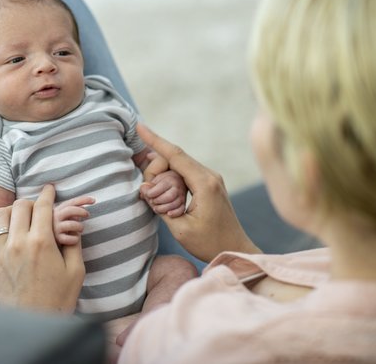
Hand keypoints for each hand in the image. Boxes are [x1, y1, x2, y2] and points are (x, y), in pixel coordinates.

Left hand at [0, 185, 84, 312]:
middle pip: (21, 206)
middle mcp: (19, 243)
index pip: (43, 207)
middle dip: (32, 202)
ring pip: (1, 215)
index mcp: (42, 243)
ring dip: (12, 208)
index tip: (50, 188)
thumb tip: (71, 224)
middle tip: (38, 207)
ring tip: (20, 212)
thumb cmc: (59, 300)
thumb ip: (74, 243)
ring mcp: (1, 252)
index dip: (48, 194)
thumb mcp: (76, 271)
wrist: (34, 324)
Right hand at [53, 195, 93, 244]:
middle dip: (81, 211)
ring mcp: (54, 228)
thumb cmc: (59, 227)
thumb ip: (71, 210)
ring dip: (80, 226)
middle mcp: (53, 218)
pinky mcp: (56, 239)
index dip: (83, 199)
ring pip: (71, 224)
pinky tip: (75, 239)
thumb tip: (83, 205)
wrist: (49, 242)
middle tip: (88, 215)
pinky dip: (74, 239)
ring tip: (81, 229)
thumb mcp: (63, 217)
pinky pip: (68, 238)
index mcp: (56, 210)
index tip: (93, 200)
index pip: (70, 202)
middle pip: (70, 210)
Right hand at [137, 124, 260, 260]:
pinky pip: (185, 173)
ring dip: (164, 178)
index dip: (155, 140)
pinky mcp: (209, 184)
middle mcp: (209, 175)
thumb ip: (160, 206)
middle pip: (174, 159)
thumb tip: (145, 189)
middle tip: (150, 197)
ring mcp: (210, 178)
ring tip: (160, 202)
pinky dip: (171, 179)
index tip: (140, 127)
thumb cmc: (209, 243)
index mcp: (204, 183)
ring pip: (178, 166)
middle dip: (156, 171)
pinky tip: (163, 190)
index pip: (175, 154)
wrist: (235, 249)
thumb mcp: (180, 229)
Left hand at [141, 170, 186, 217]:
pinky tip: (168, 213)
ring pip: (174, 204)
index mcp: (170, 179)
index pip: (161, 187)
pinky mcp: (183, 203)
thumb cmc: (164, 180)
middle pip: (168, 197)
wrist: (178, 180)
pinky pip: (181, 210)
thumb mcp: (155, 178)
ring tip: (156, 208)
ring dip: (163, 209)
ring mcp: (182, 196)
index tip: (147, 194)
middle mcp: (177, 187)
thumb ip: (148, 184)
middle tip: (152, 201)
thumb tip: (143, 189)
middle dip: (157, 201)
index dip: (151, 193)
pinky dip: (174, 213)